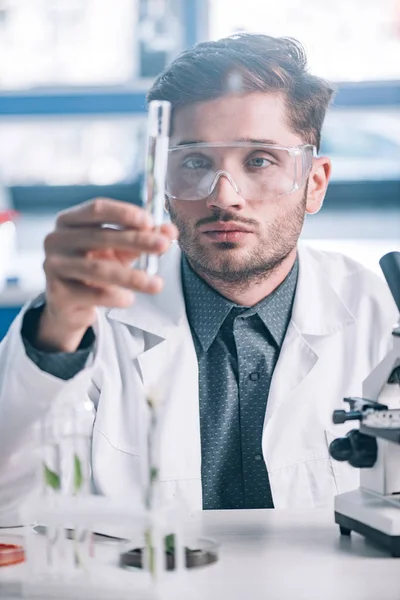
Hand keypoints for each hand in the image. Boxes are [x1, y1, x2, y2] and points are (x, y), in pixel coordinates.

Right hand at [37, 198, 177, 351]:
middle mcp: (56, 239)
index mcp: (70, 220)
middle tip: (163, 246)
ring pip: (98, 269)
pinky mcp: (57, 293)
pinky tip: (130, 299)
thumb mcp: (121, 250)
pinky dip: (114, 296)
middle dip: (137, 241)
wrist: (70, 304)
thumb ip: (143, 238)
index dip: (124, 213)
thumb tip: (170, 232)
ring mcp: (54, 266)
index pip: (97, 208)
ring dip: (131, 276)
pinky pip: (91, 294)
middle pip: (101, 236)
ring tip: (157, 284)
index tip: (150, 222)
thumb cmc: (96, 267)